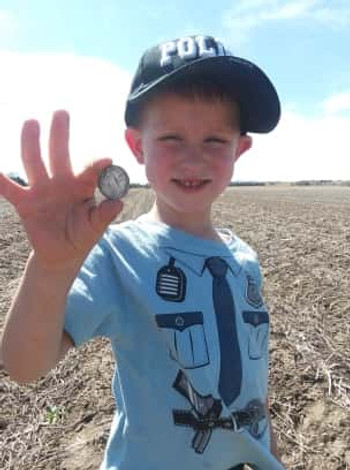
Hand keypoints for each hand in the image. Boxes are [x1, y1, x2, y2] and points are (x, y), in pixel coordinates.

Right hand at [0, 110, 122, 270]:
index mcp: (82, 186)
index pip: (90, 171)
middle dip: (60, 135)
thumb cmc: (82, 235)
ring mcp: (42, 190)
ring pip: (34, 163)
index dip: (97, 166)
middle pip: (59, 155)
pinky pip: (9, 189)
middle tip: (61, 113)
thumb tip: (118, 203)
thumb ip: (104, 215)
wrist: (62, 253)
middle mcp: (61, 182)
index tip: (107, 161)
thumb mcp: (95, 228)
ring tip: (30, 123)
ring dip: (31, 143)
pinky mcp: (25, 203)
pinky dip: (1, 179)